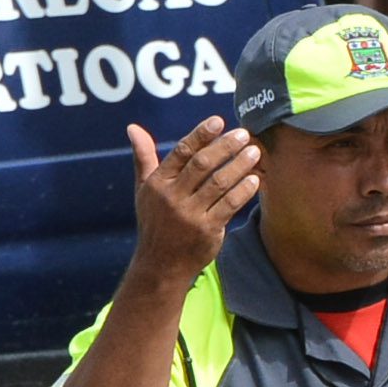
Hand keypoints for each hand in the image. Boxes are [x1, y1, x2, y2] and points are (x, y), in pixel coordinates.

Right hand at [126, 117, 258, 282]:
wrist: (160, 266)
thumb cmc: (154, 223)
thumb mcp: (144, 190)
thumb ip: (143, 157)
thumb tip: (133, 128)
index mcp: (158, 184)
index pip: (181, 152)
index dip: (201, 135)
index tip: (219, 120)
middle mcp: (172, 198)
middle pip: (202, 164)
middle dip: (225, 146)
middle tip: (244, 134)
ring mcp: (189, 215)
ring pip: (218, 183)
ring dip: (239, 165)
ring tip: (254, 152)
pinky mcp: (207, 231)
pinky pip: (229, 205)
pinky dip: (243, 191)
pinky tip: (255, 180)